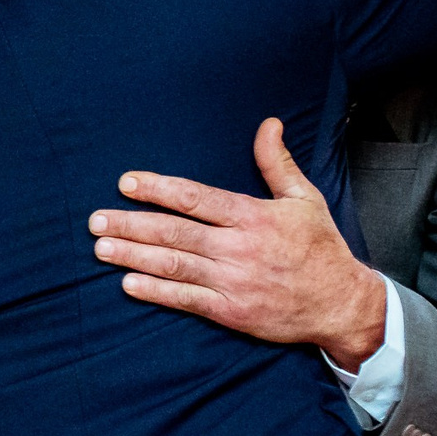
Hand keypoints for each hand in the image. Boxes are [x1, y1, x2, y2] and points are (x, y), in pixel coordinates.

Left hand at [89, 118, 388, 368]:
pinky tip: (129, 283)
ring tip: (101, 248)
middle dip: (131, 224)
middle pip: (175, 232)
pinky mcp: (232, 312)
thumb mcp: (304, 199)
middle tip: (95, 220)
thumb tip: (268, 124)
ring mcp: (233, 281)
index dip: (158, 190)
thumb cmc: (321, 248)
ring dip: (134, 255)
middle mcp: (239, 248)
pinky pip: (186, 300)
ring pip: (174, 265)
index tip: (126, 184)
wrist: (341, 304)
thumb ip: (277, 163)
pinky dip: (156, 291)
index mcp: (253, 217)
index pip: (195, 198)